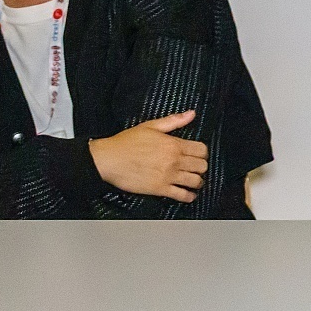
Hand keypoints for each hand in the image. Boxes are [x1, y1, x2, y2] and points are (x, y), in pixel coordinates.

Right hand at [91, 110, 206, 201]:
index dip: (202, 153)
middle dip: (201, 167)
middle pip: (202, 166)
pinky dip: (189, 196)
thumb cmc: (125, 143)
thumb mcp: (150, 126)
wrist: (108, 159)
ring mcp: (168, 176)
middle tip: (196, 168)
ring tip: (193, 180)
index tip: (198, 155)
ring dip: (197, 182)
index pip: (202, 150)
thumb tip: (191, 114)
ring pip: (196, 181)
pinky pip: (183, 195)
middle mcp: (174, 160)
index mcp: (173, 144)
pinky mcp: (160, 189)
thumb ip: (173, 121)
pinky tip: (189, 194)